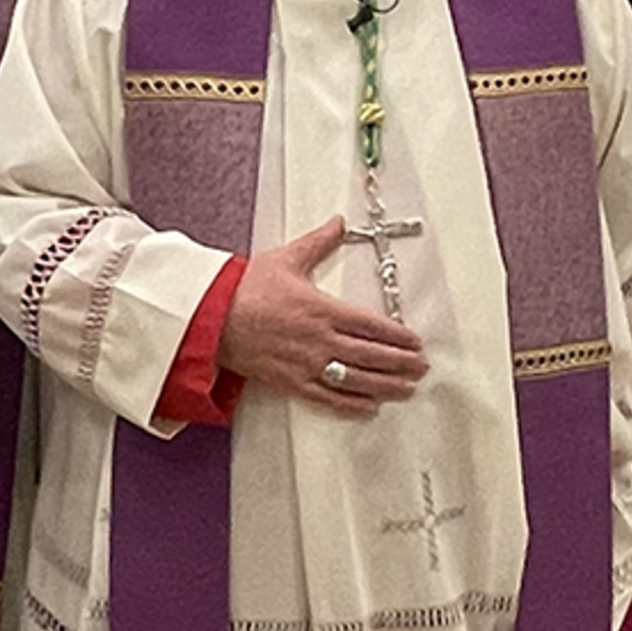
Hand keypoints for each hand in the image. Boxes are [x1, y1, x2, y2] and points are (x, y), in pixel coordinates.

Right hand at [215, 216, 428, 416]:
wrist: (210, 318)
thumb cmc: (245, 288)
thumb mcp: (286, 258)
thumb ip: (318, 242)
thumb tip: (339, 221)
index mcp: (322, 308)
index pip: (371, 324)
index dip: (398, 336)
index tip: (416, 342)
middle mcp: (319, 339)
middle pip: (371, 355)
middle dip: (401, 363)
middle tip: (421, 368)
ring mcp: (306, 364)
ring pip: (355, 379)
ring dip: (385, 386)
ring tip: (407, 389)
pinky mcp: (290, 382)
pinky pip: (327, 398)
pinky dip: (351, 405)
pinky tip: (370, 408)